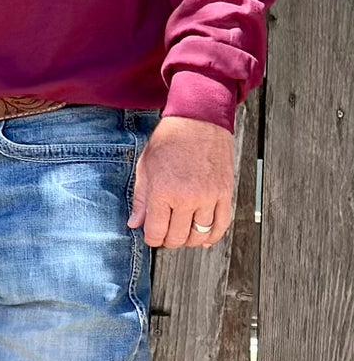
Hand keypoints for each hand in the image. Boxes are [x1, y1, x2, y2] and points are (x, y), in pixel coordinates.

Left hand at [128, 116, 234, 248]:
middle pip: (177, 237)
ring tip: (181, 233)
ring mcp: (208, 197)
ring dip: (189, 240)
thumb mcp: (146, 166)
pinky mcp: (224, 194)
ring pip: (199, 234)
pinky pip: (221, 225)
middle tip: (164, 234)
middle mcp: (187, 198)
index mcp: (163, 190)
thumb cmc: (169, 140)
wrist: (198, 119)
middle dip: (168, 240)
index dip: (151, 238)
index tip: (151, 235)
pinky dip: (212, 236)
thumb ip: (140, 198)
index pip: (156, 231)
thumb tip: (135, 223)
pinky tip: (204, 239)